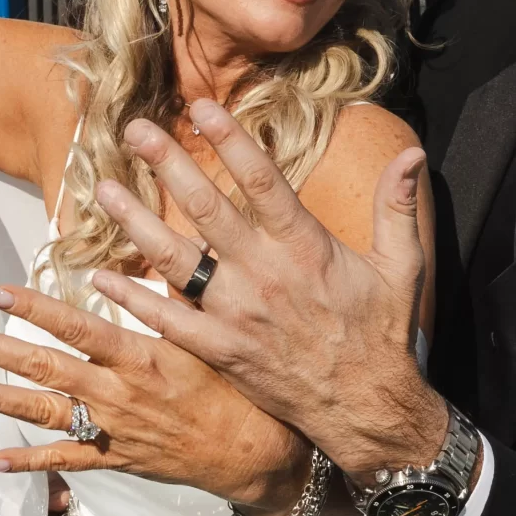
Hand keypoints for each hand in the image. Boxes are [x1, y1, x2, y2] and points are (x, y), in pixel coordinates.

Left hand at [0, 282, 313, 515]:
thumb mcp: (207, 334)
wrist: (256, 452)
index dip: (31, 308)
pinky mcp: (116, 457)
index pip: (74, 326)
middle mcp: (118, 393)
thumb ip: (171, 297)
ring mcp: (113, 428)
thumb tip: (148, 256)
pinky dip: (28, 462)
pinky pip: (65, 460)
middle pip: (45, 368)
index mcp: (139, 357)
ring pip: (45, 413)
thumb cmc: (236, 387)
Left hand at [88, 100, 450, 477]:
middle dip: (168, 165)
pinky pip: (169, 319)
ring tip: (103, 188)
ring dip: (135, 221)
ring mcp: (237, 313)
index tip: (203, 107)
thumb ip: (397, 206)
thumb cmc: (381, 334)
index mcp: (306, 247)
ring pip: (177, 258)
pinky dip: (133, 299)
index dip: (232, 141)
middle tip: (136, 129)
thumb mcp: (401, 266)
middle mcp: (265, 274)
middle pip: (207, 209)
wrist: (365, 407)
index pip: (263, 181)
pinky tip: (101, 278)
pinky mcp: (220, 349)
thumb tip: (414, 153)